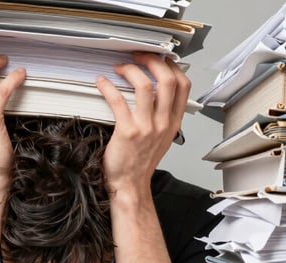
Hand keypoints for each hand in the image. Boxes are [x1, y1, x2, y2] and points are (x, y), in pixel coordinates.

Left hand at [96, 52, 189, 194]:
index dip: (172, 66)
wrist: (130, 185)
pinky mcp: (128, 132)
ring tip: (120, 67)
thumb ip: (163, 117)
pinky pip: (118, 101)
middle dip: (153, 60)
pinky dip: (108, 87)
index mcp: (173, 123)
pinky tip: (102, 83)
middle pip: (167, 80)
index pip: (183, 86)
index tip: (159, 58)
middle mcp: (163, 123)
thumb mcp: (161, 139)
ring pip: (145, 86)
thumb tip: (158, 94)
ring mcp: (146, 127)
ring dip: (131, 70)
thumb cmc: (141, 163)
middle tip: (139, 56)